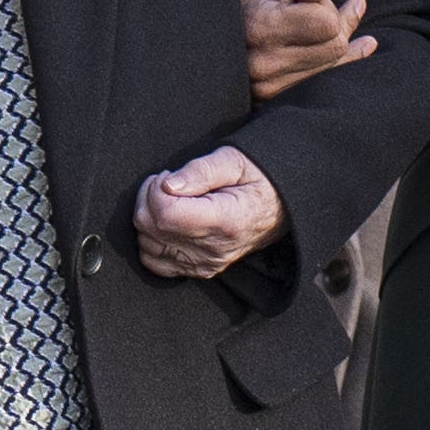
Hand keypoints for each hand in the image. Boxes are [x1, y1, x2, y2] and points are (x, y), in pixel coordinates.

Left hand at [135, 146, 287, 277]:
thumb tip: (167, 185)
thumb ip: (200, 171)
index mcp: (225, 220)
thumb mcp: (234, 160)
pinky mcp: (200, 270)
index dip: (154, 190)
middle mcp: (213, 249)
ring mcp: (206, 263)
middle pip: (152, 228)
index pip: (165, 214)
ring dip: (149, 218)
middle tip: (168, 183)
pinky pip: (156, 263)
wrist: (282, 206)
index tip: (167, 176)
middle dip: (148, 198)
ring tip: (171, 201)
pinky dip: (152, 241)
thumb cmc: (259, 178)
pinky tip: (169, 222)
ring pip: (147, 245)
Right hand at [239, 0, 369, 100]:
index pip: (327, 23)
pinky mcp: (273, 102)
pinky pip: (324, 85)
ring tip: (348, 16)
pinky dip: (345, 62)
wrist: (209, 31)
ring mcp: (268, 88)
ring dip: (340, 41)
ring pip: (332, 67)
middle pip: (333, 46)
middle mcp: (263, 64)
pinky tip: (364, 45)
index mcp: (260, 28)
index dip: (325, 4)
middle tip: (322, 5)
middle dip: (335, 23)